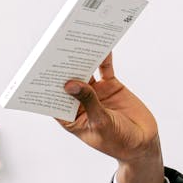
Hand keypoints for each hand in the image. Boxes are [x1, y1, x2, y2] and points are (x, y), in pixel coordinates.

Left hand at [57, 53, 164, 182]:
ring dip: (81, 57)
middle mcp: (79, 103)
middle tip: (56, 47)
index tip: (39, 70)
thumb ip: (88, 101)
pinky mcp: (110, 85)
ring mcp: (94, 93)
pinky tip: (102, 45)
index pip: (53, 99)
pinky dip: (103, 57)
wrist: (143, 142)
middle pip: (67, 81)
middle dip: (63, 66)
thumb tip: (69, 83)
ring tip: (77, 40)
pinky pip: (104, 68)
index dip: (46, 85)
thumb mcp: (101, 122)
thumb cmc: (117, 140)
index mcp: (70, 117)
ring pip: (85, 71)